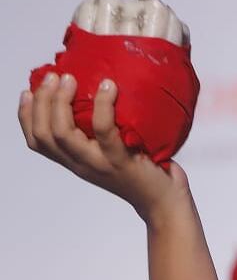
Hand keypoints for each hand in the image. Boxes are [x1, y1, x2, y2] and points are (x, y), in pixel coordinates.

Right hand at [18, 73, 191, 225]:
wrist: (166, 203)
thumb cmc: (144, 173)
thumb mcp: (111, 153)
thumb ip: (98, 134)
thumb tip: (94, 92)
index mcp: (75, 162)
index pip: (37, 141)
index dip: (26, 115)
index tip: (29, 91)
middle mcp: (82, 164)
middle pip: (44, 134)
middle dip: (42, 101)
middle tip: (54, 77)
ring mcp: (100, 164)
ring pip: (63, 133)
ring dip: (61, 101)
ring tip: (70, 79)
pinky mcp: (122, 161)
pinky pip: (104, 129)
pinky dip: (103, 105)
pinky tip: (109, 87)